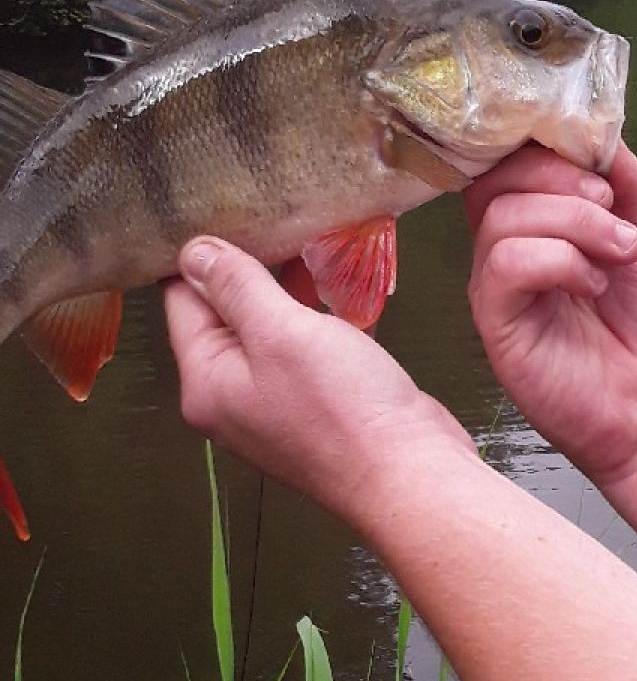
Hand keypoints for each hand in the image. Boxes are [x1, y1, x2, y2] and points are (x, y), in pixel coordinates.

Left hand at [164, 238, 474, 525]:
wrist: (408, 473)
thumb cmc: (342, 407)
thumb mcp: (281, 331)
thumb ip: (236, 287)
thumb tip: (192, 251)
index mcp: (206, 381)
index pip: (184, 299)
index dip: (202, 253)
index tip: (227, 206)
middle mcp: (232, 395)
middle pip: (227, 313)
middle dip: (253, 265)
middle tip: (278, 214)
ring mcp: (276, 402)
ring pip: (272, 328)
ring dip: (292, 289)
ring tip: (315, 238)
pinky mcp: (318, 404)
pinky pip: (307, 348)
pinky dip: (320, 317)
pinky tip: (344, 286)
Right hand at [465, 143, 636, 484]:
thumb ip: (630, 180)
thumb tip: (599, 130)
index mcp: (538, 214)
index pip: (513, 152)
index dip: (549, 142)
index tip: (602, 167)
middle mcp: (506, 241)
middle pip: (501, 172)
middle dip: (567, 178)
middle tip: (618, 213)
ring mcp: (496, 279)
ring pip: (505, 215)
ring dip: (578, 223)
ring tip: (621, 256)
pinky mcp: (495, 318)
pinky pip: (507, 263)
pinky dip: (561, 261)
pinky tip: (595, 284)